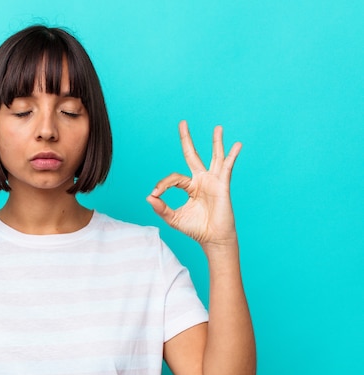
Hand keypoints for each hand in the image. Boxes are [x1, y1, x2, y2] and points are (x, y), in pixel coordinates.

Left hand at [146, 121, 241, 247]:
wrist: (212, 240)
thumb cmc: (196, 229)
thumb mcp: (173, 218)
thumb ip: (161, 208)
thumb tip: (148, 197)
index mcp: (190, 186)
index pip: (173, 178)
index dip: (163, 184)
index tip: (156, 194)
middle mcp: (201, 180)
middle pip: (192, 154)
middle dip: (187, 139)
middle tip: (182, 122)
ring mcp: (213, 181)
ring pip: (214, 157)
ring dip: (216, 142)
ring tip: (218, 127)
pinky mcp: (222, 185)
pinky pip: (227, 167)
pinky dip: (232, 156)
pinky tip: (237, 145)